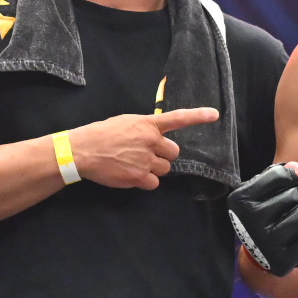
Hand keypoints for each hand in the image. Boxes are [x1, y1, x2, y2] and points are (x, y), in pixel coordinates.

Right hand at [66, 108, 217, 189]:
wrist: (82, 150)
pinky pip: (154, 182)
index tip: (215, 115)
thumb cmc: (101, 134)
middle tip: (145, 155)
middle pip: (173, 152)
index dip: (198, 116)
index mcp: (147, 124)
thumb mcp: (126, 122)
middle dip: (163, 155)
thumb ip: (145, 128)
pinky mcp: (139, 176)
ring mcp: (146, 159)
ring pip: (165, 168)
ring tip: (134, 164)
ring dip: (154, 168)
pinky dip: (146, 181)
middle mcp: (150, 140)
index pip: (177, 118)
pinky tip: (131, 175)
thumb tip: (155, 136)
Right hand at [228, 162, 297, 275]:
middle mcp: (250, 222)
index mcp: (240, 200)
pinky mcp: (282, 260)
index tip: (287, 187)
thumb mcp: (265, 189)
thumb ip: (285, 172)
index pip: (280, 175)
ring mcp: (266, 243)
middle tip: (294, 205)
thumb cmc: (265, 211)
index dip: (291, 178)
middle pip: (295, 194)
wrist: (260, 253)